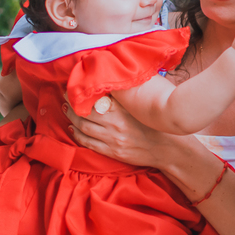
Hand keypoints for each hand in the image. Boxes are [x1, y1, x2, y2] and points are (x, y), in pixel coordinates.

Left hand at [63, 91, 183, 168]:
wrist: (168, 149)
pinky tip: (73, 129)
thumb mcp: (143, 104)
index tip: (76, 86)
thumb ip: (128, 94)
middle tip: (66, 97)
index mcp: (124, 108)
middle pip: (85, 112)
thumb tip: (112, 82)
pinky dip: (77, 135)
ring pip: (83, 127)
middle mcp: (116, 123)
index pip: (96, 97)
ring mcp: (113, 139)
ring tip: (67, 110)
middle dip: (72, 104)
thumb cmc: (157, 124)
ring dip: (72, 118)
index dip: (82, 91)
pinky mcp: (113, 151)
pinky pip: (88, 143)